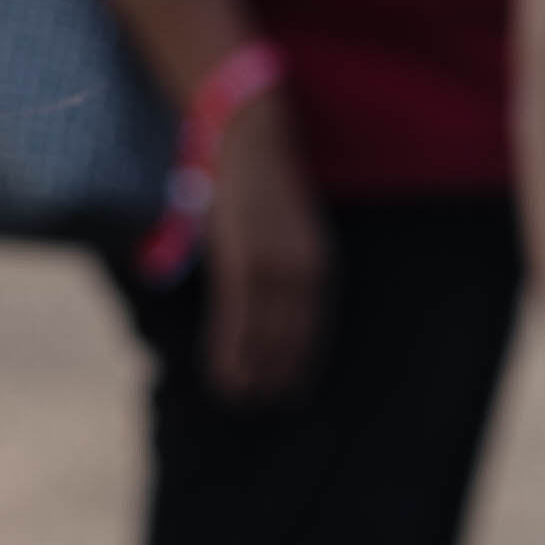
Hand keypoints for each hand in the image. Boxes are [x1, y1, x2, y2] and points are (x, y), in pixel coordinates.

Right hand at [197, 91, 328, 402]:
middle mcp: (304, 268)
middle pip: (293, 335)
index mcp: (319, 262)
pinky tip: (225, 376)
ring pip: (265, 334)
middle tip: (266, 406)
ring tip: (241, 401)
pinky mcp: (242, 259)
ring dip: (253, 371)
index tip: (294, 391)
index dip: (303, 360)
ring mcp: (274, 264)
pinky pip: (239, 316)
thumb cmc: (262, 184)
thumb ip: (276, 265)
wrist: (250, 138)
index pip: (314, 325)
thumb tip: (262, 300)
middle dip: (280, 373)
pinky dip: (232, 350)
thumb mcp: (281, 230)